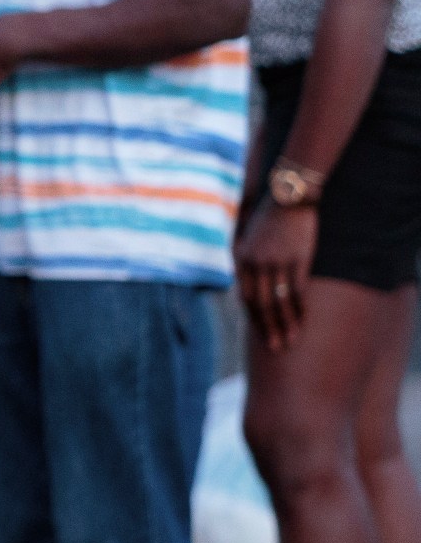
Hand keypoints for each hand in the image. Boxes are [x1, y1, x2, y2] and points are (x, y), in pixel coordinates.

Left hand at [236, 200, 317, 351]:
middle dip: (268, 328)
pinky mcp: (296, 258)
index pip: (245, 296)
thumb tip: (247, 283)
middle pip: (259, 303)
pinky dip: (300, 308)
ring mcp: (274, 260)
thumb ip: (245, 259)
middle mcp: (253, 261)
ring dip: (285, 324)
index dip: (254, 318)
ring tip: (291, 342)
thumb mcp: (248, 236)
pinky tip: (304, 321)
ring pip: (278, 301)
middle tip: (276, 348)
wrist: (288, 194)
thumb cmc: (269, 215)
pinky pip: (296, 290)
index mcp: (239, 257)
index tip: (262, 334)